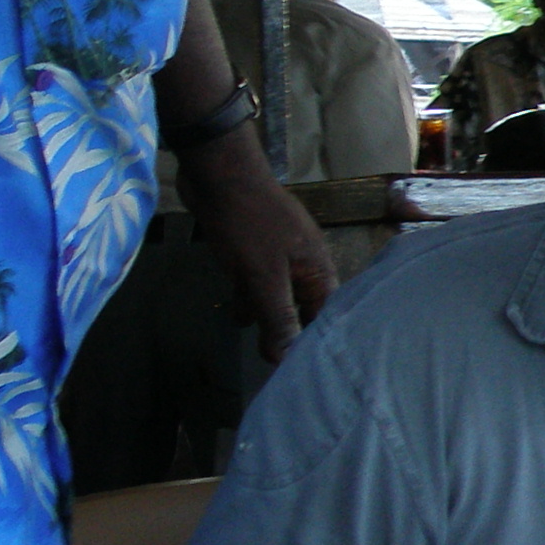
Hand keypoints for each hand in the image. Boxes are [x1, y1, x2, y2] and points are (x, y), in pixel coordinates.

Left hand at [181, 143, 335, 352]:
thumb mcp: (263, 278)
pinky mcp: (256, 248)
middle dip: (289, 332)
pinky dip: (251, 297)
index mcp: (318, 269)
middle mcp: (306, 263)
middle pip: (304, 308)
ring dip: (267, 316)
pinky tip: (238, 313)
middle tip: (274, 363)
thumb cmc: (247, 226)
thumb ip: (277, 319)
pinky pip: (260, 281)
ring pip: (279, 295)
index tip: (304, 370)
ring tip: (254, 344)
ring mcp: (281, 254)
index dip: (316, 343)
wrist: (219, 174)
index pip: (325, 317)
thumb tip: (286, 359)